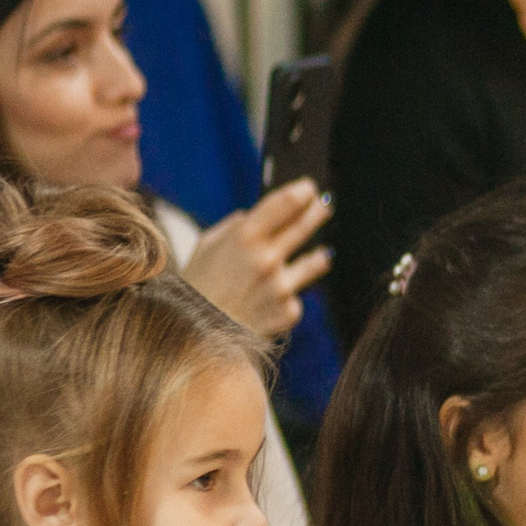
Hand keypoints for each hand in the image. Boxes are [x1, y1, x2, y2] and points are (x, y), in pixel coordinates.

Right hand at [181, 179, 332, 339]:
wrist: (199, 337)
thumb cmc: (199, 286)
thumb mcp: (207, 245)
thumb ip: (235, 226)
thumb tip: (255, 214)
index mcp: (245, 237)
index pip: (285, 204)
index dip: (302, 192)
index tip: (310, 188)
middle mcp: (268, 259)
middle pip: (304, 226)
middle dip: (317, 212)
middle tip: (326, 205)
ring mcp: (282, 286)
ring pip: (315, 262)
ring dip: (319, 255)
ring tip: (325, 252)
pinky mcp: (290, 311)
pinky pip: (296, 295)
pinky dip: (288, 295)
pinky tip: (270, 301)